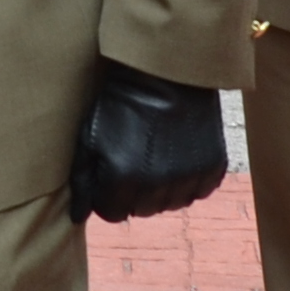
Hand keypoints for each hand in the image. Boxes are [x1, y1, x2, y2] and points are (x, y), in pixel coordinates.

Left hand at [67, 57, 229, 224]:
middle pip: (141, 211)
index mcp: (123, 179)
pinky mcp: (212, 167)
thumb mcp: (91, 137)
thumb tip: (77, 217)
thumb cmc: (121, 102)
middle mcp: (158, 185)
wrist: (167, 73)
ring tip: (158, 154)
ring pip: (170, 204)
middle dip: (134, 192)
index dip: (108, 194)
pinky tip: (179, 156)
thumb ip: (82, 180)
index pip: (112, 214)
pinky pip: (198, 192)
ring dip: (162, 188)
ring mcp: (188, 178)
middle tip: (136, 157)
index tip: (112, 171)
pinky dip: (189, 180)